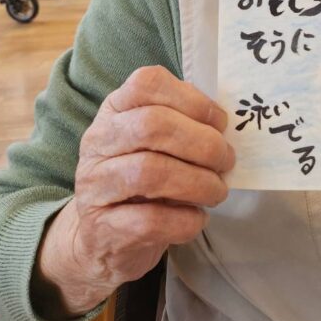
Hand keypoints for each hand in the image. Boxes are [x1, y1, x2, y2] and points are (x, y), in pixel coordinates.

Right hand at [33, 65, 232, 317]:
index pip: (147, 84)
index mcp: (115, 109)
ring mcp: (94, 184)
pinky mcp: (101, 227)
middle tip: (226, 161)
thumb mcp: (154, 142)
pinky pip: (150, 221)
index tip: (220, 122)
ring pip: (149, 173)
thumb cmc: (141, 180)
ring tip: (217, 191)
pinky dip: (185, 220)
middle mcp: (98, 141)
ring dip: (198, 183)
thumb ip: (183, 123)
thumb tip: (224, 126)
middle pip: (152, 126)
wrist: (102, 237)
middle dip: (203, 143)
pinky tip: (197, 219)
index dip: (192, 99)